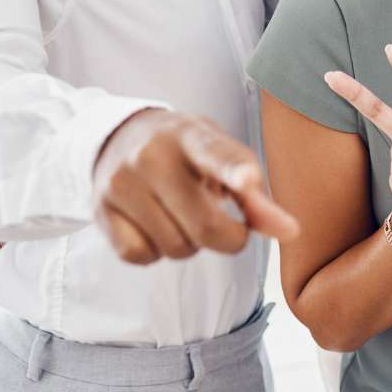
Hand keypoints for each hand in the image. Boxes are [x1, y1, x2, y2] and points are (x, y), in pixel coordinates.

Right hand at [93, 109, 299, 264]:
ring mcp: (121, 183)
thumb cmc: (186, 152)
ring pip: (175, 247)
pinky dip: (155, 252)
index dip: (235, 171)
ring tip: (183, 216)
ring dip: (190, 244)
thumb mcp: (222, 156)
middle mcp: (151, 155)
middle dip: (228, 239)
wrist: (118, 135)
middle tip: (229, 228)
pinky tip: (155, 226)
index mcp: (192, 135)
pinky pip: (141, 256)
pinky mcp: (100, 211)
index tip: (247, 181)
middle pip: (204, 225)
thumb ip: (255, 194)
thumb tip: (290, 233)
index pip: (216, 153)